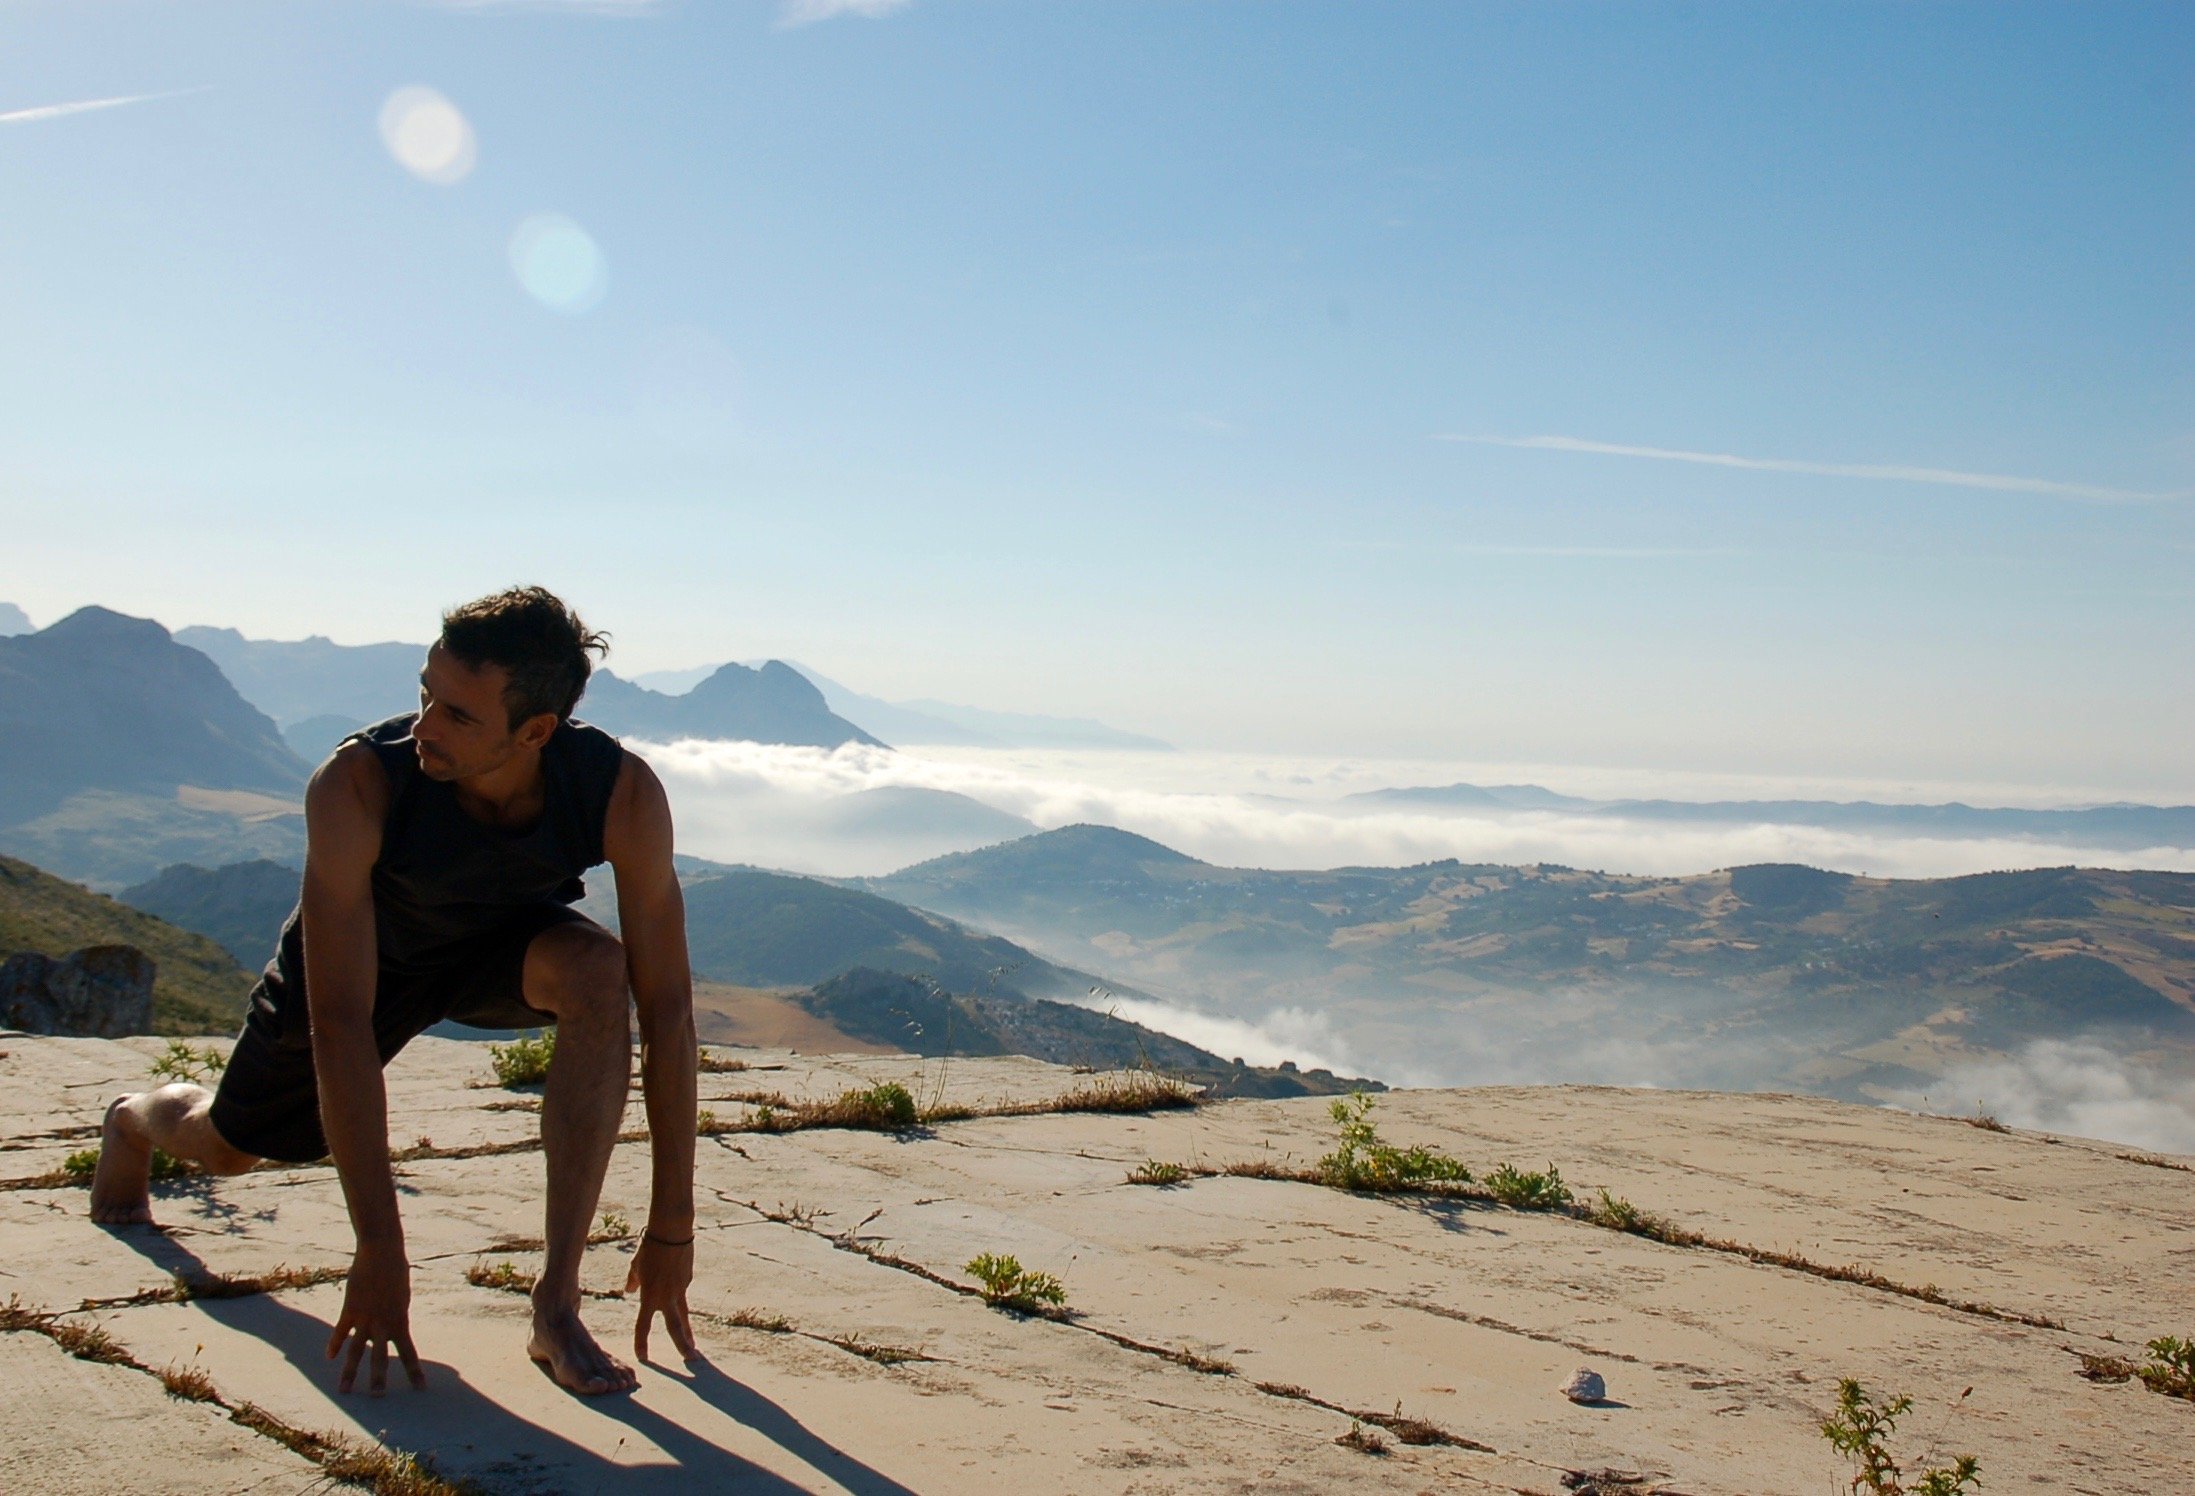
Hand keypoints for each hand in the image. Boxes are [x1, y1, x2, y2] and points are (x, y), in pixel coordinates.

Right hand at [327, 1237, 424, 1392]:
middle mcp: (383, 1323)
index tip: (421, 1388)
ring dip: (350, 1372)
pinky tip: (329, 1358)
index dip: (415, 1371)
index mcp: (401, 1321)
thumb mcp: (402, 1297)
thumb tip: (389, 1327)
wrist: (382, 1252)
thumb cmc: (396, 1271)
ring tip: (344, 1391)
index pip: (409, 1352)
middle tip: (378, 1397)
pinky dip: (334, 1344)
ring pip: (356, 1351)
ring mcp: (365, 1318)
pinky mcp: (350, 1309)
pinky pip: (340, 1331)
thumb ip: (395, 1315)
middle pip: (380, 1357)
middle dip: (379, 1378)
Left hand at [626, 1229, 697, 1362]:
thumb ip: (633, 1281)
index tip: (642, 1358)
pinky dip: (677, 1289)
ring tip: (692, 1346)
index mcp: (650, 1295)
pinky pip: (681, 1289)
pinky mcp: (688, 1278)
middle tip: (690, 1360)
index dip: (641, 1342)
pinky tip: (674, 1275)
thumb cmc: (649, 1247)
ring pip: (684, 1314)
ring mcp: (681, 1288)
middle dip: (682, 1344)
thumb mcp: (636, 1265)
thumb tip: (630, 1290)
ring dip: (688, 1332)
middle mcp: (667, 1296)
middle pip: (676, 1326)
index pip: (643, 1325)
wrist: (672, 1231)